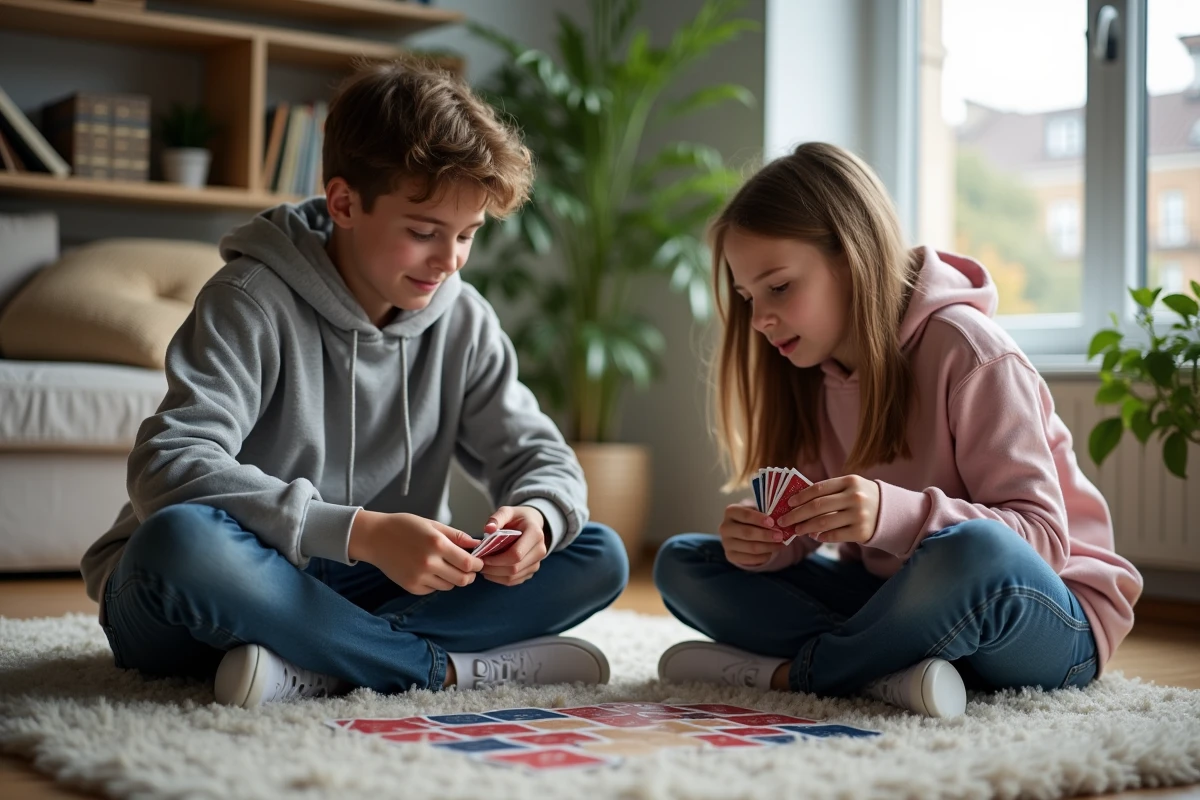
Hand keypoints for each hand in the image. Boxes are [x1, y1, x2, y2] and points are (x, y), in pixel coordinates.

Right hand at [348, 510, 482, 594]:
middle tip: (468, 570)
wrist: (375, 537)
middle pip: (462, 580)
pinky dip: (437, 583)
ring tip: (446, 567)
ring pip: (449, 586)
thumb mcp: (432, 525)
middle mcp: (429, 563)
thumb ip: (456, 536)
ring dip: (453, 579)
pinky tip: (430, 571)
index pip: (468, 563)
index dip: (477, 565)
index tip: (478, 562)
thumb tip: (476, 544)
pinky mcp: (411, 586)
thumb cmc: (405, 527)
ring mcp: (419, 577)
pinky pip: (433, 589)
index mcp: (437, 544)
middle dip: (469, 576)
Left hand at [475, 505, 548, 586]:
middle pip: (514, 568)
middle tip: (479, 563)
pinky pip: (515, 580)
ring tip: (483, 567)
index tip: (483, 556)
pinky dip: (500, 579)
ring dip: (495, 575)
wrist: (532, 523)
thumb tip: (488, 529)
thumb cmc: (518, 518)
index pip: (516, 554)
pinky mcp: (532, 570)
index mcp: (535, 534)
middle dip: (494, 568)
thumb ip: (497, 518)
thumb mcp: (507, 511)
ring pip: (514, 576)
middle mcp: (540, 550)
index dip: (497, 559)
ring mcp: (537, 562)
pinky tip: (491, 572)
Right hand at [718, 500, 784, 567]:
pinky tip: (771, 552)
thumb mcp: (756, 511)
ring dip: (768, 547)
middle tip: (780, 536)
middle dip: (766, 535)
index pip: (745, 515)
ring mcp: (726, 543)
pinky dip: (763, 556)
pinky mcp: (730, 556)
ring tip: (780, 544)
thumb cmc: (752, 518)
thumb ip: (764, 513)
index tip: (772, 522)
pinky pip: (750, 559)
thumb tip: (779, 521)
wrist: (742, 531)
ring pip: (750, 547)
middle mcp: (725, 527)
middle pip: (747, 533)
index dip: (759, 519)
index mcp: (731, 512)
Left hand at [776, 475, 879, 543]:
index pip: (818, 488)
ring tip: (796, 530)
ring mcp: (859, 515)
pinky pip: (834, 535)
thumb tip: (797, 502)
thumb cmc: (861, 497)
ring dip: (805, 527)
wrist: (890, 512)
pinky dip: (821, 536)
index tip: (787, 503)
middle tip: (783, 521)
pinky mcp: (861, 532)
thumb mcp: (849, 487)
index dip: (800, 496)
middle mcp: (855, 497)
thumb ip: (828, 491)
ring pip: (823, 522)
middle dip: (796, 514)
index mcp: (850, 481)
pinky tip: (815, 536)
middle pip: (817, 506)